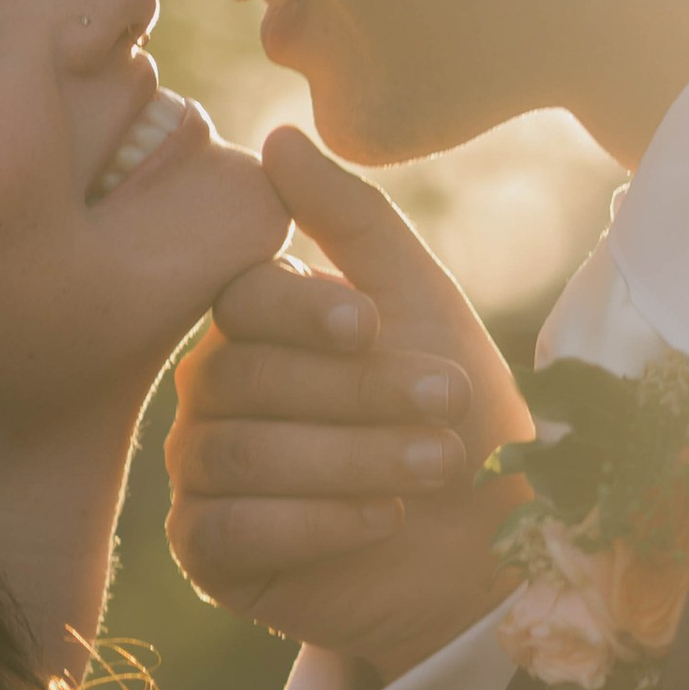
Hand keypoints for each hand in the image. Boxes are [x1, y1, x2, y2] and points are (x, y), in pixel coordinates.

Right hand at [167, 128, 531, 685]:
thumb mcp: (419, 304)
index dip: (303, 312)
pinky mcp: (207, 552)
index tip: (372, 326)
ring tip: (436, 465)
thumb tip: (277, 137)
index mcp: (255, 324)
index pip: (242, 300)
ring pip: (239, 452)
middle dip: (357, 395)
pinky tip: (382, 520)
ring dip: (349, 458)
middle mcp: (213, 392)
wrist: (486, 540)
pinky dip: (313, 523)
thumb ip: (351, 220)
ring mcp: (202, 472)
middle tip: (448, 409)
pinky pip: (227, 529)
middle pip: (244, 376)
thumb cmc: (455, 415)